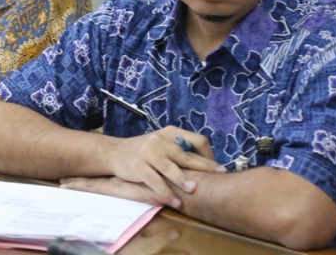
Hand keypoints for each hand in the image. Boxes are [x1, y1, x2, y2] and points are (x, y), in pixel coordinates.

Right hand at [105, 126, 224, 207]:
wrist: (115, 152)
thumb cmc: (144, 151)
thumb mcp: (162, 143)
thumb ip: (179, 149)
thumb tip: (207, 162)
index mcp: (170, 132)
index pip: (196, 140)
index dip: (208, 155)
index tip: (215, 168)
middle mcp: (160, 140)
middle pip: (187, 155)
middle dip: (205, 167)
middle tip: (220, 176)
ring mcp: (148, 153)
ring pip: (171, 168)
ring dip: (184, 180)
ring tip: (194, 190)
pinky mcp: (138, 166)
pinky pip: (155, 182)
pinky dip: (166, 193)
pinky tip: (174, 202)